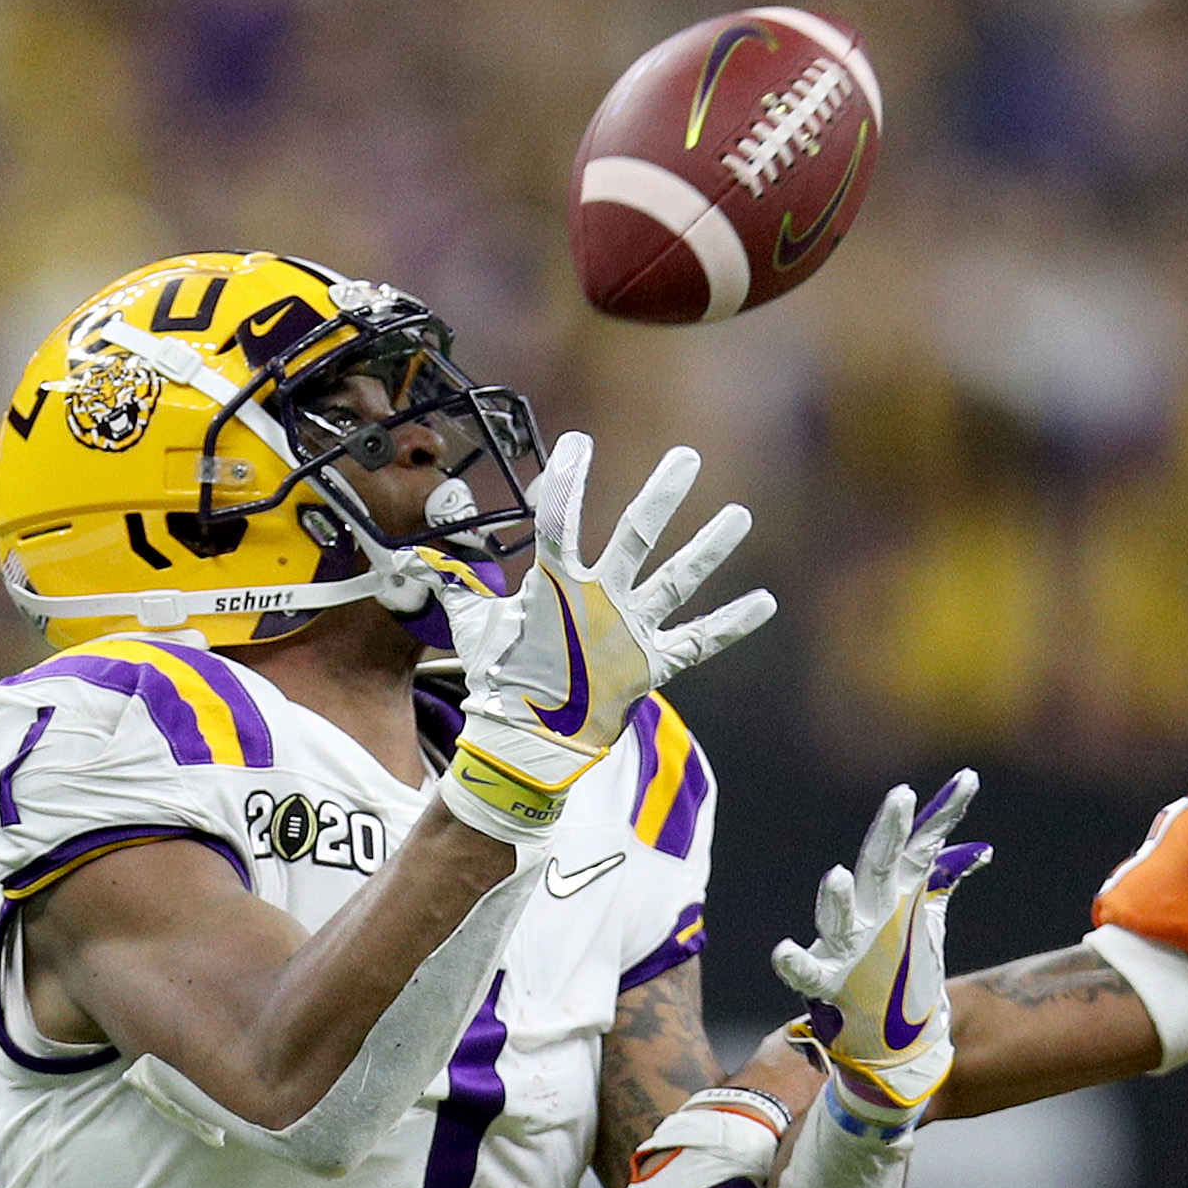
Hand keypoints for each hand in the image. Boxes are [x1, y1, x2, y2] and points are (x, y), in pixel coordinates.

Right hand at [442, 433, 773, 839]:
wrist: (527, 743)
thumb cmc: (499, 681)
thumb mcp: (473, 626)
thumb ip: (457, 586)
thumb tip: (421, 561)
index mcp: (554, 586)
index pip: (558, 518)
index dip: (566, 478)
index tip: (577, 444)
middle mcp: (600, 602)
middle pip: (637, 534)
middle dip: (663, 493)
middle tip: (688, 457)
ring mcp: (631, 633)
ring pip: (678, 579)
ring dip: (711, 546)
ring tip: (740, 516)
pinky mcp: (654, 666)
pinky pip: (700, 641)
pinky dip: (734, 623)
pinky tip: (766, 603)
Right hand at [773, 773, 990, 1121]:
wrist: (886, 1033)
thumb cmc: (900, 965)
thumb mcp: (924, 917)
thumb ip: (944, 878)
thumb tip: (983, 850)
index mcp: (895, 894)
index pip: (920, 845)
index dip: (943, 814)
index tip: (969, 779)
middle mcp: (869, 911)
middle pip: (877, 865)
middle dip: (888, 832)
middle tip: (902, 796)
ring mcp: (845, 944)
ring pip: (838, 916)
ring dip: (836, 899)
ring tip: (838, 876)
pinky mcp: (826, 983)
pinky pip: (805, 971)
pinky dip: (791, 962)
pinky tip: (782, 951)